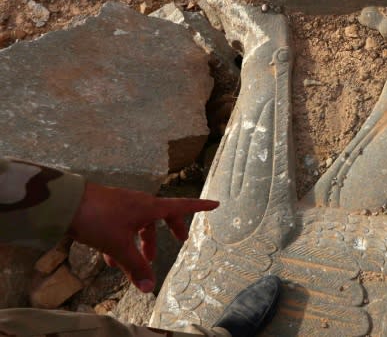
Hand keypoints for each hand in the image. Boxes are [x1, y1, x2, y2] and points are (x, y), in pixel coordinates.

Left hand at [67, 182, 218, 292]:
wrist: (67, 203)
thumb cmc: (99, 219)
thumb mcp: (119, 246)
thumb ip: (136, 267)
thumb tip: (150, 287)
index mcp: (150, 207)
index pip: (182, 206)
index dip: (199, 207)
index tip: (215, 204)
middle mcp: (141, 203)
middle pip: (163, 215)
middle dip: (170, 229)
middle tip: (179, 241)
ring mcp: (125, 204)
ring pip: (141, 223)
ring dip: (142, 242)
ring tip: (135, 263)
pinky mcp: (110, 208)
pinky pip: (125, 225)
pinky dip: (124, 240)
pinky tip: (110, 259)